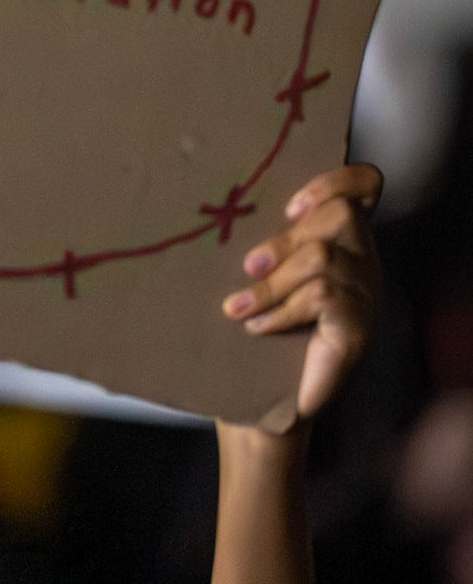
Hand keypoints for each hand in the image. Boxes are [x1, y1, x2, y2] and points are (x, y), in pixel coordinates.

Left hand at [221, 163, 381, 419]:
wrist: (275, 401)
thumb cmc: (265, 332)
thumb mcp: (265, 278)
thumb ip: (264, 245)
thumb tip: (216, 209)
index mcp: (344, 241)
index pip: (364, 186)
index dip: (334, 182)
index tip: (290, 207)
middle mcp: (364, 262)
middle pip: (340, 215)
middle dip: (286, 239)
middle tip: (249, 266)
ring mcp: (366, 295)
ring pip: (321, 258)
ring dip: (271, 283)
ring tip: (237, 308)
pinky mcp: (357, 329)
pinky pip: (320, 296)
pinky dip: (280, 309)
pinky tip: (257, 327)